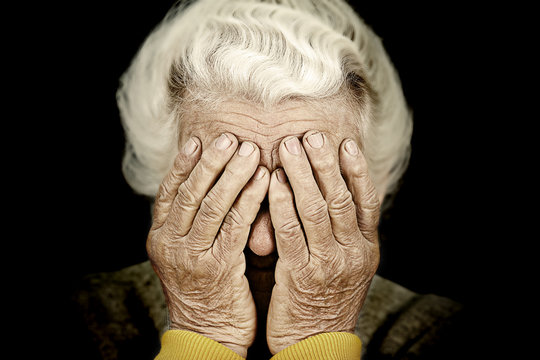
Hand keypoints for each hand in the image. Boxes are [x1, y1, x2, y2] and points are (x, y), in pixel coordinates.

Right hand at [146, 133, 268, 356]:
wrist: (207, 333)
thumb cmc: (204, 289)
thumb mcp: (187, 254)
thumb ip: (193, 222)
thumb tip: (209, 183)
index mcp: (160, 237)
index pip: (169, 192)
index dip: (185, 164)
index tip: (200, 140)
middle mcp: (170, 244)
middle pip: (190, 194)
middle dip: (211, 163)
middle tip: (230, 138)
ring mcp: (191, 257)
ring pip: (212, 206)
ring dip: (232, 175)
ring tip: (250, 151)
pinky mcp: (218, 269)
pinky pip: (236, 226)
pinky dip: (249, 200)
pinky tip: (263, 181)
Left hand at [266, 131, 379, 353]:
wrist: (318, 342)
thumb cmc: (329, 296)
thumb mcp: (348, 264)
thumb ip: (345, 231)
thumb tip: (339, 191)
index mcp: (368, 248)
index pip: (367, 200)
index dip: (357, 169)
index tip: (345, 142)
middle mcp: (354, 253)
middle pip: (341, 198)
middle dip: (325, 164)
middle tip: (311, 135)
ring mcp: (329, 264)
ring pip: (317, 210)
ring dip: (302, 176)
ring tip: (289, 148)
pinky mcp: (302, 276)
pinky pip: (291, 233)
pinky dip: (282, 205)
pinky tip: (273, 183)